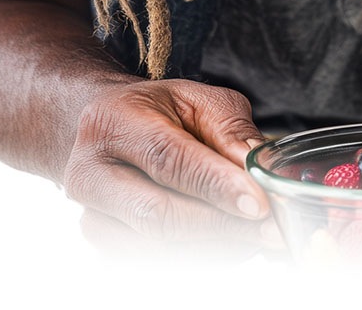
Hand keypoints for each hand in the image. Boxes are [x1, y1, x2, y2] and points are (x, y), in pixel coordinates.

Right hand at [62, 78, 272, 244]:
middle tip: (271, 228)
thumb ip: (229, 127)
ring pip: (159, 248)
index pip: (166, 158)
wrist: (106, 132)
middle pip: (158, 214)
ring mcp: (91, 216)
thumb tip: (257, 167)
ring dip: (217, 245)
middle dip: (222, 225)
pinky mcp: (103, 247)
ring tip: (255, 230)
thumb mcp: (195, 98)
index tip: (258, 202)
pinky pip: (158, 264)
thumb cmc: (157, 112)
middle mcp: (90, 173)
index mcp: (113, 122)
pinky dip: (202, 256)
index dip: (215, 184)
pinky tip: (228, 237)